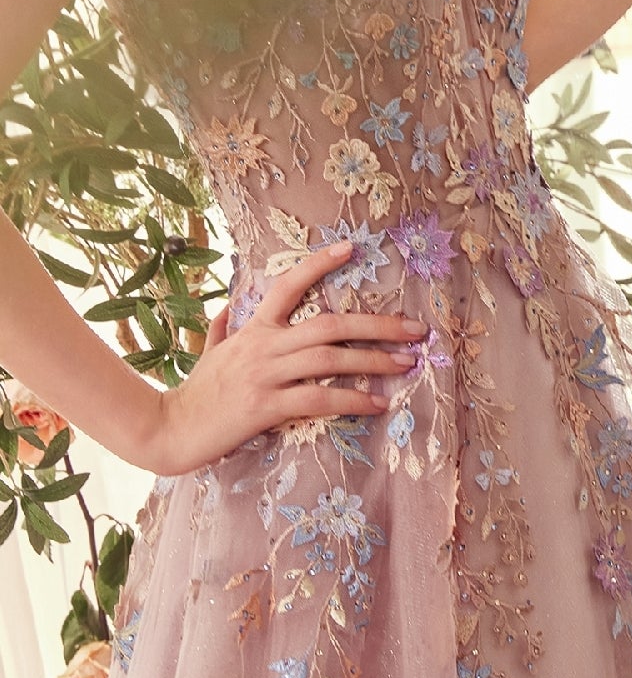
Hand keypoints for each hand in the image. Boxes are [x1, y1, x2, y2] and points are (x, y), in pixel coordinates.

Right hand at [144, 241, 424, 474]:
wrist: (170, 429)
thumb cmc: (196, 392)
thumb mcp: (208, 351)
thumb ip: (222, 328)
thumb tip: (229, 308)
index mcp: (253, 328)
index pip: (288, 284)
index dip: (319, 264)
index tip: (350, 248)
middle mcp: (264, 345)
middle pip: (330, 325)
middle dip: (378, 325)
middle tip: (415, 329)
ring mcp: (266, 374)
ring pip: (331, 359)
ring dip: (375, 361)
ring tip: (407, 364)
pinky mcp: (267, 406)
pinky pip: (319, 398)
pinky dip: (352, 399)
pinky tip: (377, 403)